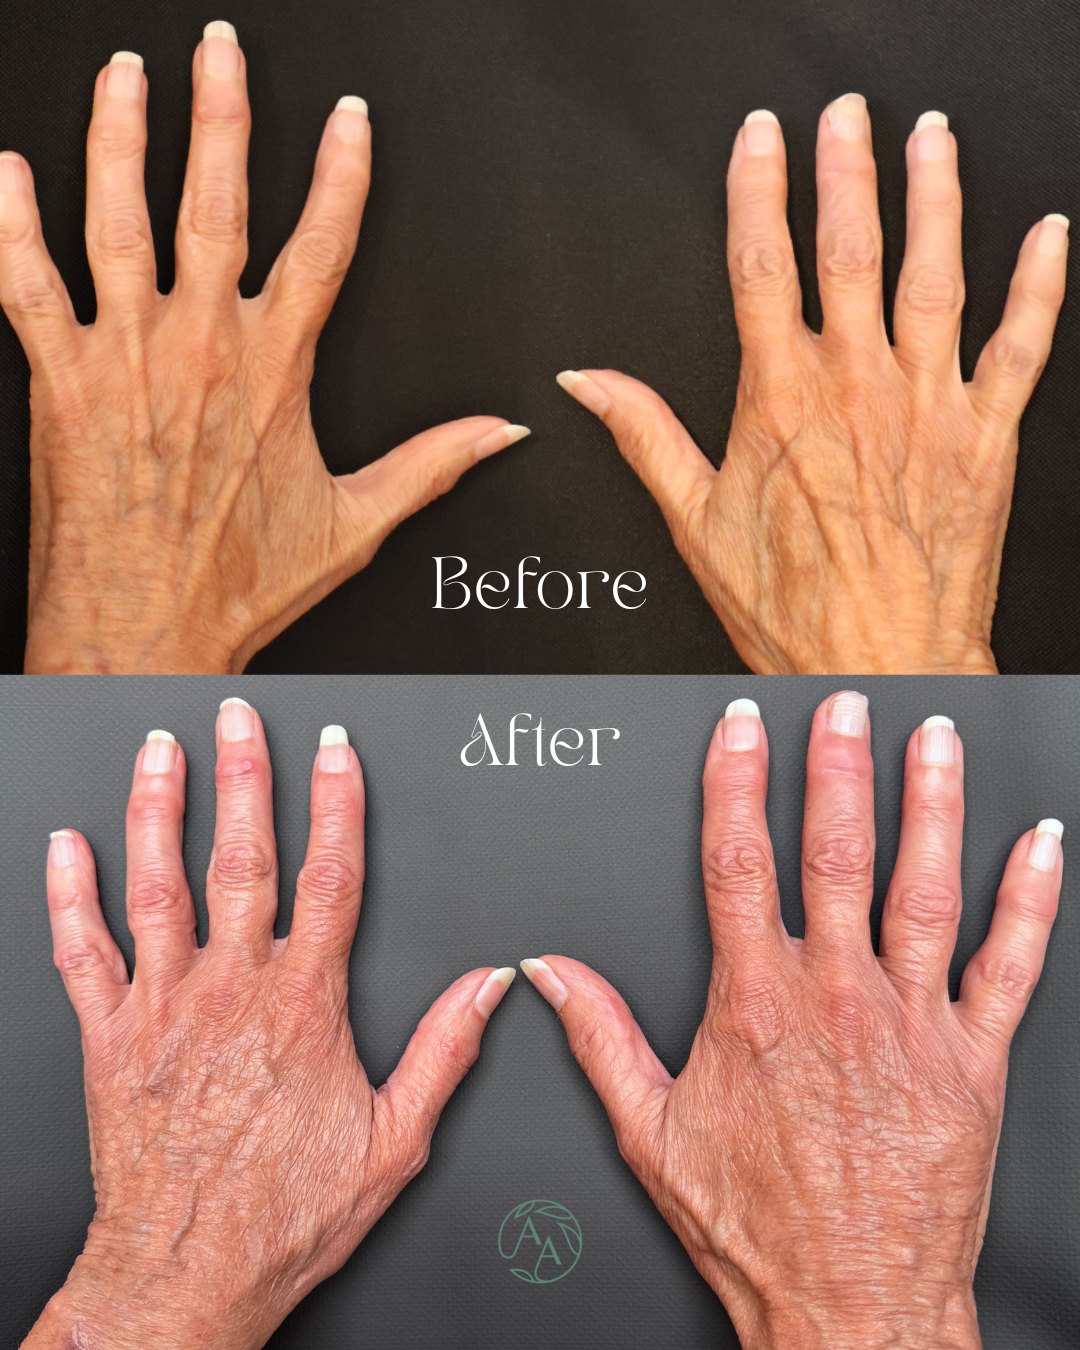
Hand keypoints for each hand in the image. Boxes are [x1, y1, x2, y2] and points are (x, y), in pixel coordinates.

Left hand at [0, 24, 527, 673]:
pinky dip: (11, 219)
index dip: (341, 175)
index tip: (349, 121)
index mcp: (275, 370)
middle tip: (218, 47)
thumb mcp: (355, 525)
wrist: (142, 627)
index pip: (321, 246)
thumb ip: (433, 465)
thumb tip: (501, 434)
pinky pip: (25, 279)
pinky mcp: (58, 378)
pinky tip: (8, 170)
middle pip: (214, 200)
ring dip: (121, 134)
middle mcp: (200, 345)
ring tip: (126, 73)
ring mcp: (125, 354)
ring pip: (118, 216)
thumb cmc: (238, 581)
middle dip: (221, 114)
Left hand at [24, 698, 514, 1349]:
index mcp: (304, 1004)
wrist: (188, 1271)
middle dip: (245, 775)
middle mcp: (231, 989)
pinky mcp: (107, 1036)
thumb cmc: (285, 1213)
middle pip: (241, 856)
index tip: (336, 750)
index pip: (330, 875)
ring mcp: (163, 1006)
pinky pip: (80, 950)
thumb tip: (488, 986)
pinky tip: (67, 844)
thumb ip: (446, 1051)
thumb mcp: (395, 1141)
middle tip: (238, 717)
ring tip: (163, 751)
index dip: (337, 802)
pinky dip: (70, 892)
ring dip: (160, 808)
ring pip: (159, 884)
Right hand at [522, 692, 1063, 1347]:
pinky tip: (1039, 844)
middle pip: (836, 853)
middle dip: (838, 767)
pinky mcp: (973, 1062)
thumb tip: (549, 971)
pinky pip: (1010, 965)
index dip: (735, 781)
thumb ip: (597, 1036)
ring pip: (924, 889)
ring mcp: (911, 1026)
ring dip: (930, 805)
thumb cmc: (756, 1225)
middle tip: (844, 704)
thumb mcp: (650, 1131)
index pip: (738, 861)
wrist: (849, 1307)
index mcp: (756, 1005)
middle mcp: (836, 999)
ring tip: (934, 739)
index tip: (740, 728)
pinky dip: (1030, 898)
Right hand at [556, 96, 1068, 673]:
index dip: (757, 191)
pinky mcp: (985, 439)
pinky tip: (1047, 235)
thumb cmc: (790, 609)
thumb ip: (643, 435)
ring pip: (934, 276)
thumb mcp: (694, 522)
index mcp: (781, 402)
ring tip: (930, 136)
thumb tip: (588, 382)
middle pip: (850, 250)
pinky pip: (1021, 346)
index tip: (760, 137)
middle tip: (846, 112)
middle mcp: (856, 390)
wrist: (877, 666)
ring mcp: (926, 409)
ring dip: (934, 196)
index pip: (761, 267)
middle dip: (846, 169)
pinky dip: (1039, 286)